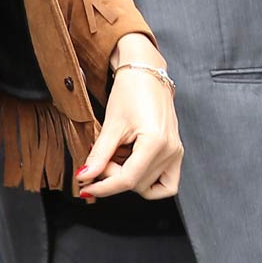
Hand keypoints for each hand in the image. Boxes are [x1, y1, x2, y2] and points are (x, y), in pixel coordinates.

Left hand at [77, 43, 182, 200]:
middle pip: (137, 184)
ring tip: (117, 157)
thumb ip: (99, 155)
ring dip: (128, 177)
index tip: (85, 187)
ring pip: (149, 186)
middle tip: (100, 159)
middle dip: (113, 177)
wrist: (146, 76)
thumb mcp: (111, 125)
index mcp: (156, 142)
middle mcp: (171, 150)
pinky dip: (146, 181)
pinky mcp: (175, 153)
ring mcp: (176, 153)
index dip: (103, 187)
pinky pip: (165, 183)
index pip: (128, 180)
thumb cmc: (131, 92)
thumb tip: (86, 176)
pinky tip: (131, 167)